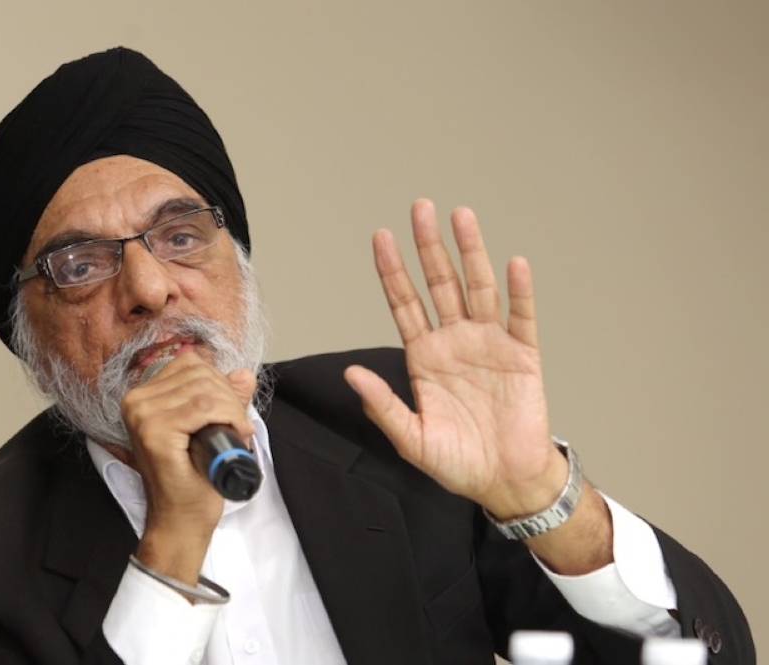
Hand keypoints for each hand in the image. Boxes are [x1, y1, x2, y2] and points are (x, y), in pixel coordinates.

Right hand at [121, 351, 255, 581]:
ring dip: (232, 409)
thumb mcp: (210, 428)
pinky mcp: (154, 431)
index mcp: (143, 395)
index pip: (191, 364)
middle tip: (238, 426)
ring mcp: (142, 414)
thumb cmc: (193, 478)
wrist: (180, 519)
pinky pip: (204, 406)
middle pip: (200, 373)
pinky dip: (229, 417)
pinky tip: (235, 434)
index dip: (220, 383)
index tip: (231, 411)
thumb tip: (244, 374)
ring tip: (236, 432)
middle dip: (230, 397)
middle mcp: (136, 400)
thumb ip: (224, 398)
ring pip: (205, 389)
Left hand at [345, 200, 567, 518]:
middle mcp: (455, 342)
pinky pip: (521, 318)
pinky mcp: (523, 356)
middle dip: (429, 246)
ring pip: (478, 289)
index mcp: (424, 357)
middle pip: (439, 284)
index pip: (405, 304)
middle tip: (420, 208)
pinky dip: (519, 292)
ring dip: (471, 253)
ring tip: (461, 218)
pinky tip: (513, 264)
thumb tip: (351, 375)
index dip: (392, 271)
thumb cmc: (457, 462)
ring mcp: (489, 344)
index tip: (381, 237)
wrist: (504, 482)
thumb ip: (382, 405)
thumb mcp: (410, 438)